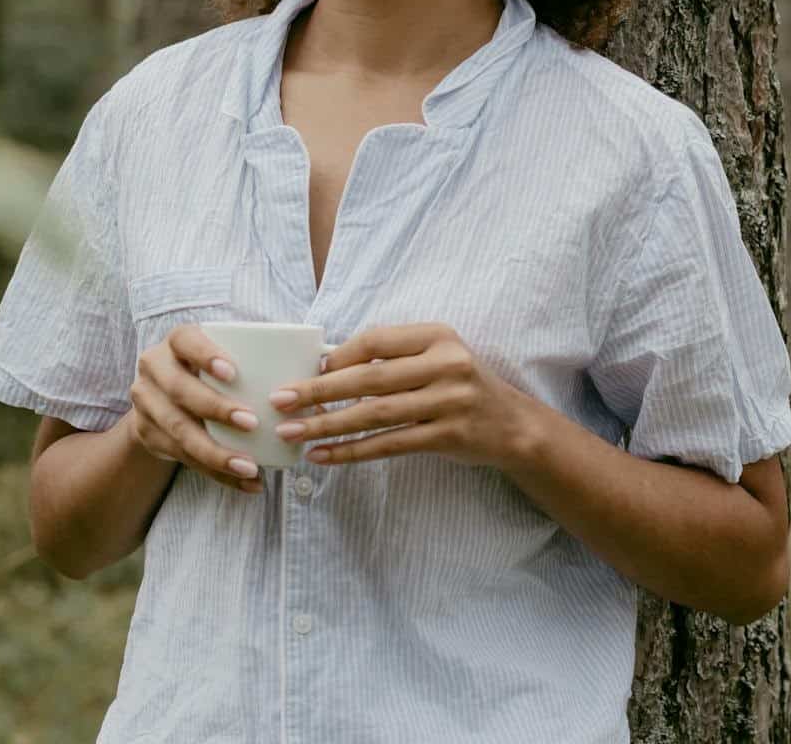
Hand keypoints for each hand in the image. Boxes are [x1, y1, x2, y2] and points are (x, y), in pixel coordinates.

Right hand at [127, 323, 267, 493]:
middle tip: (251, 423)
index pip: (186, 341)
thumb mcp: (224, 357)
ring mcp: (146, 403)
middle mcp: (155, 367)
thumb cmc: (211, 372)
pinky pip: (183, 458)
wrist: (161, 398)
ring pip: (179, 430)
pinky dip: (216, 473)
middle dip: (216, 408)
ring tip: (249, 466)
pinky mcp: (147, 434)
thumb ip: (259, 363)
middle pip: (180, 389)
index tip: (233, 372)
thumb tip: (317, 378)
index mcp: (177, 342)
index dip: (206, 355)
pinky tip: (245, 481)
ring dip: (215, 452)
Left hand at [267, 323, 535, 469]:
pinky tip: (323, 455)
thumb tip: (328, 365)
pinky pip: (388, 444)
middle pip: (369, 379)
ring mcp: (448, 402)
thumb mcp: (436, 356)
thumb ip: (393, 357)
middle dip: (318, 391)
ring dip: (327, 425)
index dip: (339, 356)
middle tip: (279, 400)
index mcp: (437, 336)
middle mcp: (446, 365)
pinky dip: (351, 451)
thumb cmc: (460, 385)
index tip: (308, 371)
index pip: (377, 341)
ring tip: (292, 432)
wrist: (511, 424)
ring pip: (374, 414)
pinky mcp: (448, 436)